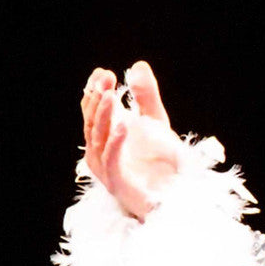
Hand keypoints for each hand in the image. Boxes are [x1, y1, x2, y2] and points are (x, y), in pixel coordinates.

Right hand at [81, 61, 181, 219]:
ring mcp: (105, 168)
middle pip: (92, 121)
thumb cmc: (159, 163)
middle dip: (98, 99)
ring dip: (104, 116)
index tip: (104, 72)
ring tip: (111, 96)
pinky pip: (112, 160)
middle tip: (105, 78)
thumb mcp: (155, 123)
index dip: (96, 90)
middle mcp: (99, 151)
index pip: (93, 110)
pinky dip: (116, 142)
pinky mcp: (117, 183)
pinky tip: (125, 126)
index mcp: (104, 136)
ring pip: (98, 138)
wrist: (172, 199)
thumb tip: (138, 65)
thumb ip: (146, 97)